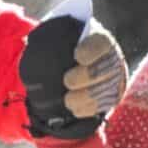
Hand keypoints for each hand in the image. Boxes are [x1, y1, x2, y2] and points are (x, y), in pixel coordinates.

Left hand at [21, 12, 126, 140]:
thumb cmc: (72, 48)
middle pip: (102, 69)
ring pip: (102, 90)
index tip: (78, 55)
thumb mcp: (67, 38)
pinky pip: (102, 105)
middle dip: (85, 76)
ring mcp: (115, 78)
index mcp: (101, 40)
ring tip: (68, 100)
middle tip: (68, 81)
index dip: (91, 50)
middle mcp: (112, 59)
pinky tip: (74, 108)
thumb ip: (55, 40)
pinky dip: (87, 108)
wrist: (88, 63)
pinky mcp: (112, 96)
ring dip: (84, 97)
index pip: (100, 43)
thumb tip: (32, 42)